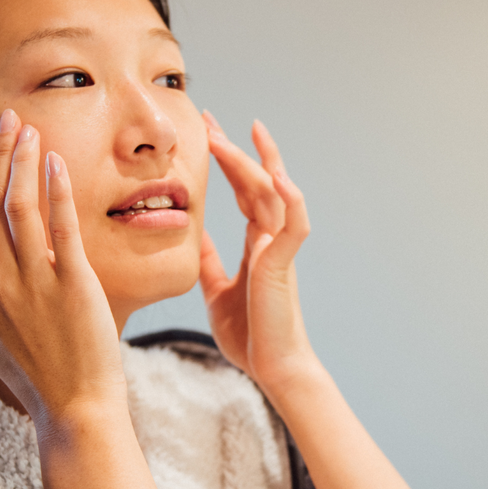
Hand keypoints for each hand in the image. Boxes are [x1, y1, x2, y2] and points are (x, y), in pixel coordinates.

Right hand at [0, 109, 125, 423]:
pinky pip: (61, 227)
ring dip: (23, 161)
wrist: (74, 408)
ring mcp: (32, 281)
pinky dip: (57, 190)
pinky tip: (57, 163)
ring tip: (31, 130)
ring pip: (18, 206)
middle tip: (7, 120)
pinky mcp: (72, 283)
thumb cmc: (37, 377)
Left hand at [199, 111, 317, 395]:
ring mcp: (281, 250)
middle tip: (213, 119)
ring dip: (256, 162)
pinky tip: (275, 176)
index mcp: (257, 244)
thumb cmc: (251, 336)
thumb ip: (210, 262)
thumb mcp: (217, 291)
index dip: (229, 162)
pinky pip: (294, 224)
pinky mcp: (285, 265)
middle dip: (237, 150)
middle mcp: (272, 240)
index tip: (209, 134)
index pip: (244, 192)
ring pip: (274, 195)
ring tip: (238, 134)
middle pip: (257, 183)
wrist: (272, 369)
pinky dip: (289, 198)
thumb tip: (194, 237)